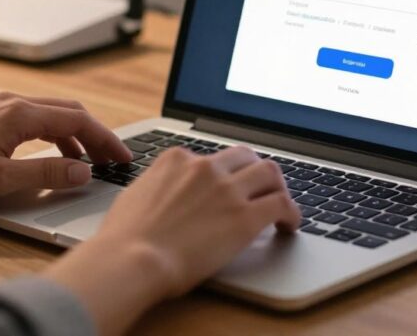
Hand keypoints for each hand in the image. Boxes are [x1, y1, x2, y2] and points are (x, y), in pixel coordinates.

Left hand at [0, 92, 131, 204]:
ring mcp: (0, 107)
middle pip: (69, 112)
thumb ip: (47, 174)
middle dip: (96, 135)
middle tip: (114, 158)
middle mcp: (13, 103)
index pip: (78, 121)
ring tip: (89, 162)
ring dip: (75, 136)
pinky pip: (34, 120)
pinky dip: (54, 136)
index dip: (106, 140)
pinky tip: (54, 155)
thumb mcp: (1, 180)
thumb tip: (84, 171)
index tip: (123, 157)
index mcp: (20, 114)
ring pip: (52, 115)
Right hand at [44, 145, 299, 335]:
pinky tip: (289, 224)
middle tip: (260, 188)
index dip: (223, 173)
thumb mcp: (134, 196)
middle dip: (255, 171)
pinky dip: (291, 212)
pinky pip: (281, 204)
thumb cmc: (124, 238)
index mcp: (176, 160)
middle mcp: (205, 168)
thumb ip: (156, 187)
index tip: (227, 185)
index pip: (211, 157)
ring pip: (270, 172)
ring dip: (278, 187)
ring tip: (280, 203)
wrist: (132, 259)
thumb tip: (161, 195)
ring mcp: (227, 190)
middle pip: (245, 157)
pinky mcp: (245, 217)